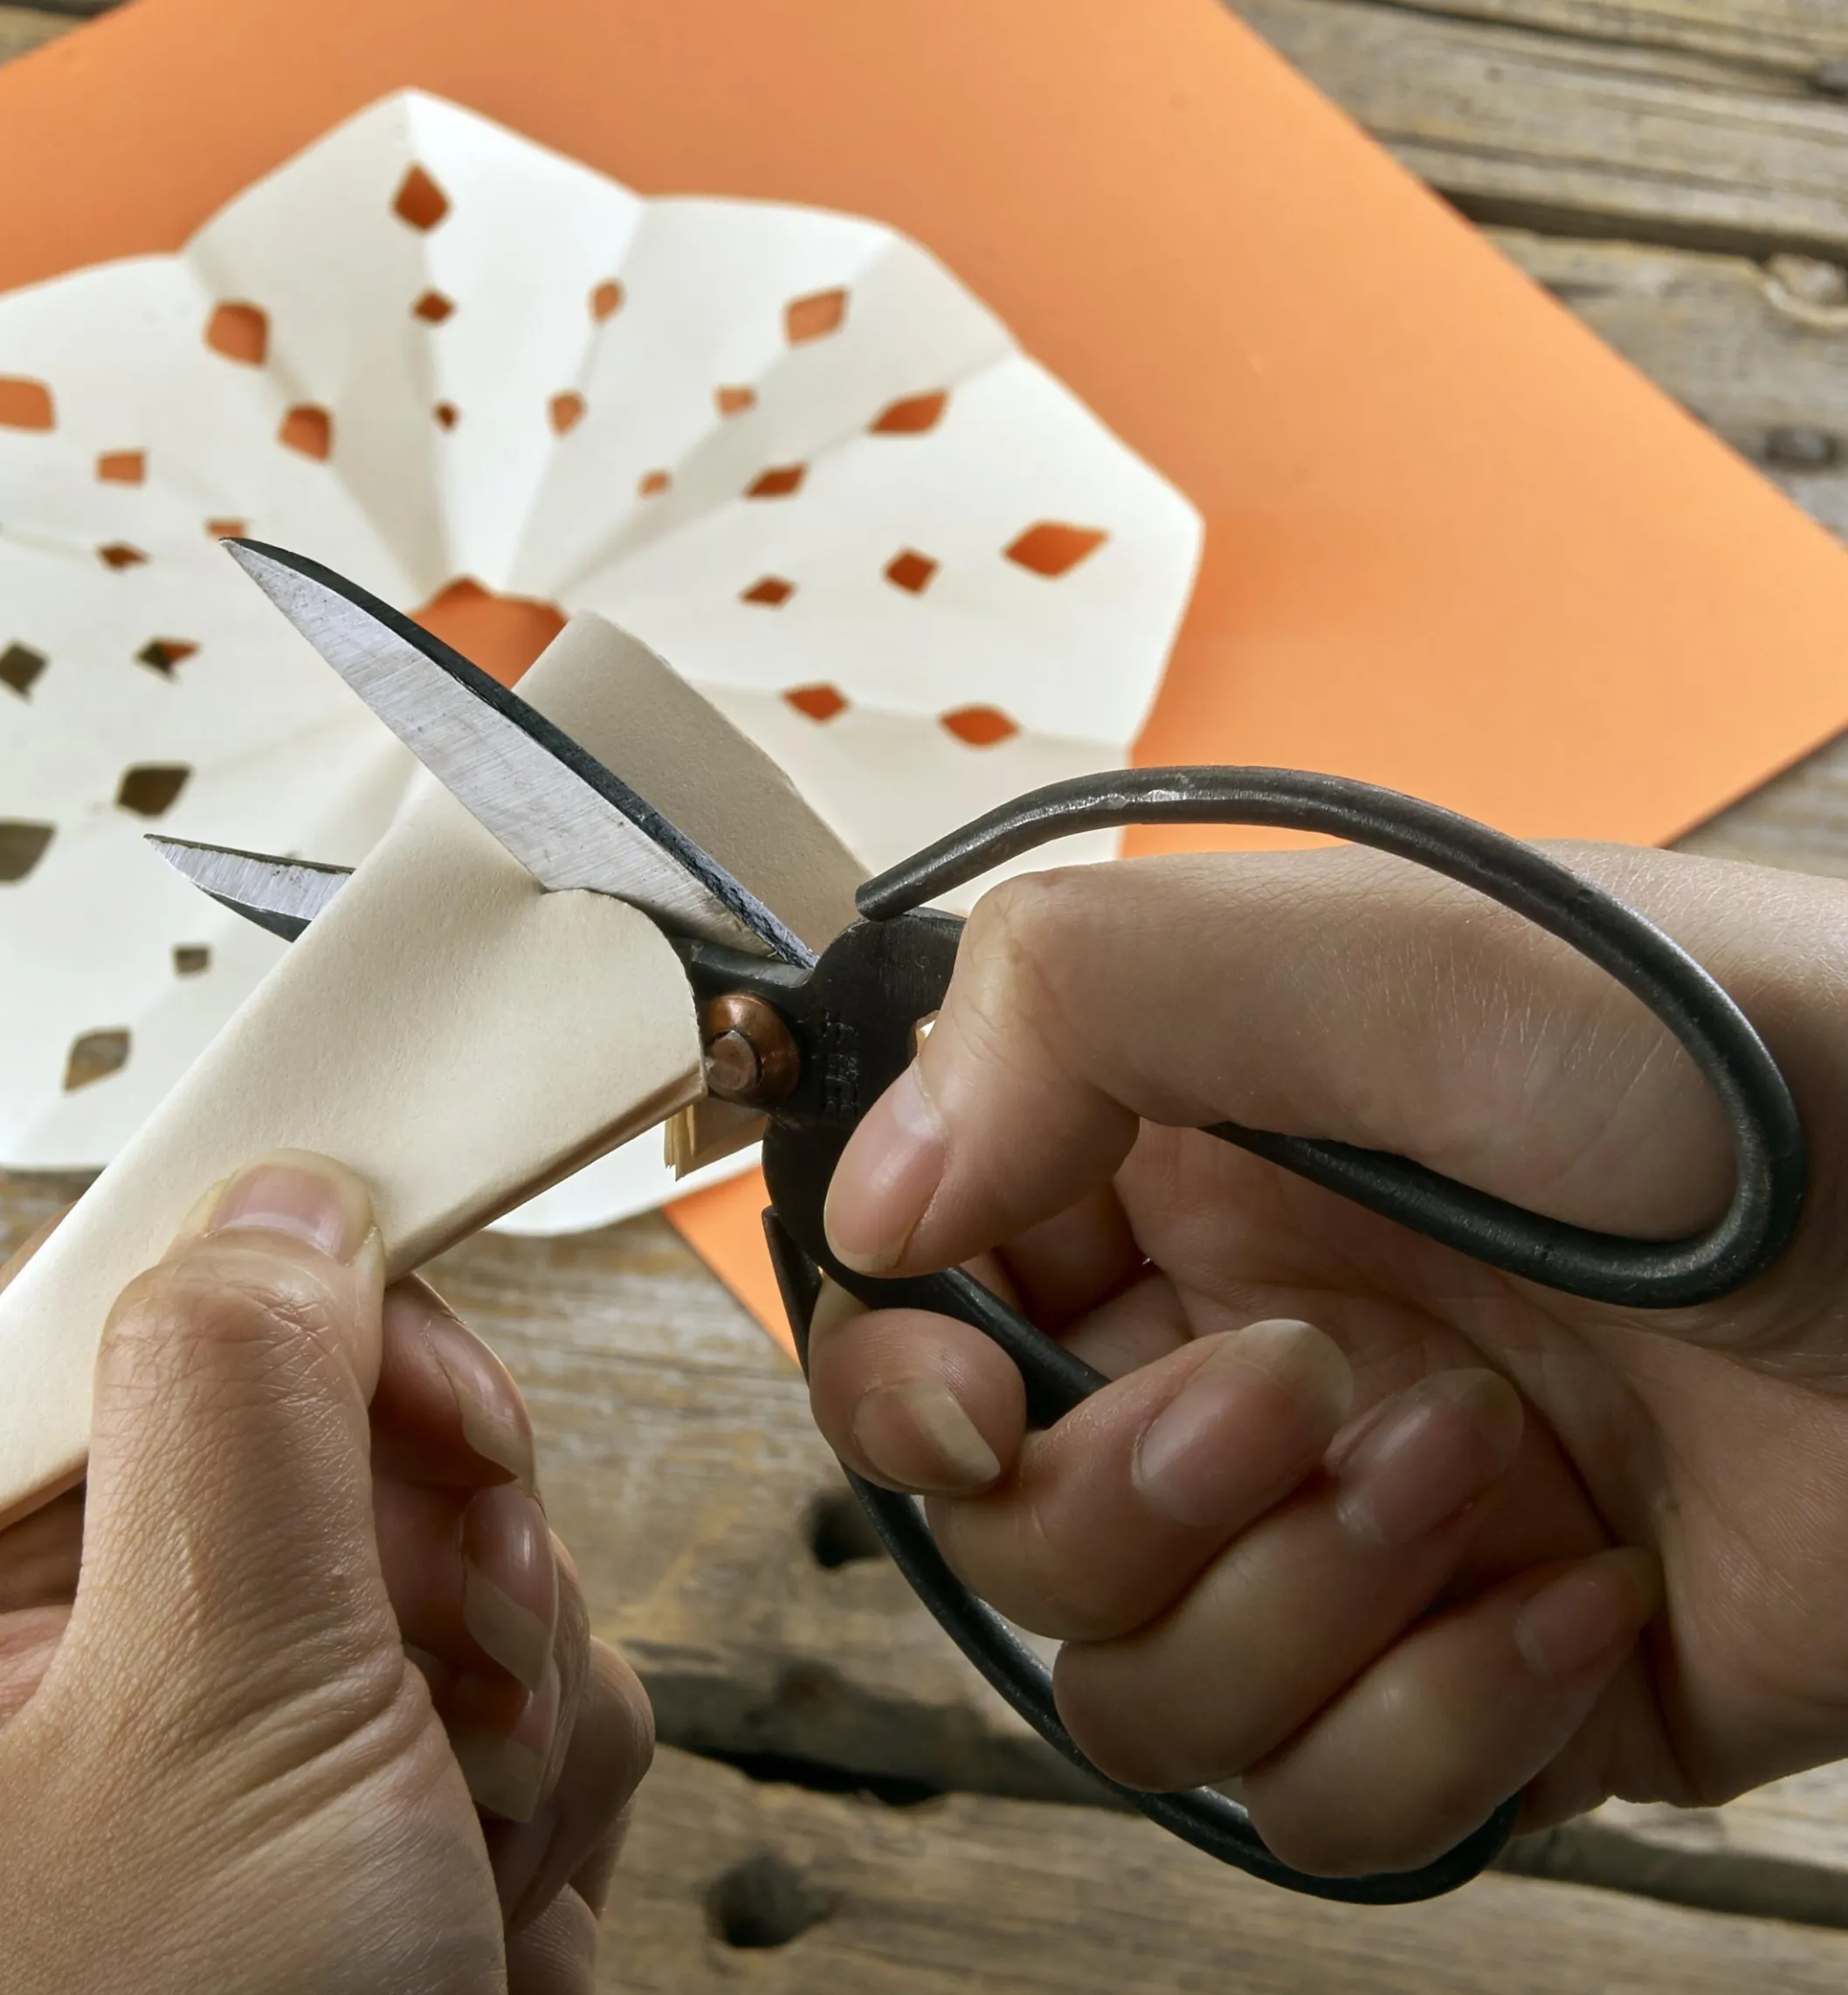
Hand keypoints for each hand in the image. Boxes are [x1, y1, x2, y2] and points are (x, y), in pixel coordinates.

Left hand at [0, 1154, 650, 1993]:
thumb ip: (248, 1407)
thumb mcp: (220, 1713)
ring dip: (524, 1705)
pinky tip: (477, 1907)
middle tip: (457, 1674)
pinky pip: (520, 1685)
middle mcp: (95, 1655)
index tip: (432, 1388)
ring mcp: (249, 1728)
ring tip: (461, 1852)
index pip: (155, 1323)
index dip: (321, 1328)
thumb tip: (282, 1198)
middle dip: (461, 1563)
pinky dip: (543, 1792)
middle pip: (348, 1437)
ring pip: (469, 1561)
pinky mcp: (371, 1786)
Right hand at [807, 844, 1847, 1875]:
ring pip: (1143, 1689)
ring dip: (1301, 1607)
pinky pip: (1325, 1807)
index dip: (903, 1375)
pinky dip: (1438, 1730)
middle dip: (1134, 1498)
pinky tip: (1581, 1597)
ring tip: (1489, 1471)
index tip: (971, 1404)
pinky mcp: (1468, 1685)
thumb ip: (1084, 1004)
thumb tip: (873, 1198)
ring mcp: (1349, 1531)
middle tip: (1311, 1393)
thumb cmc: (1753, 1065)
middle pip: (1013, 1527)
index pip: (928, 1300)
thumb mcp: (1403, 951)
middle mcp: (1243, 1345)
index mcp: (1182, 1168)